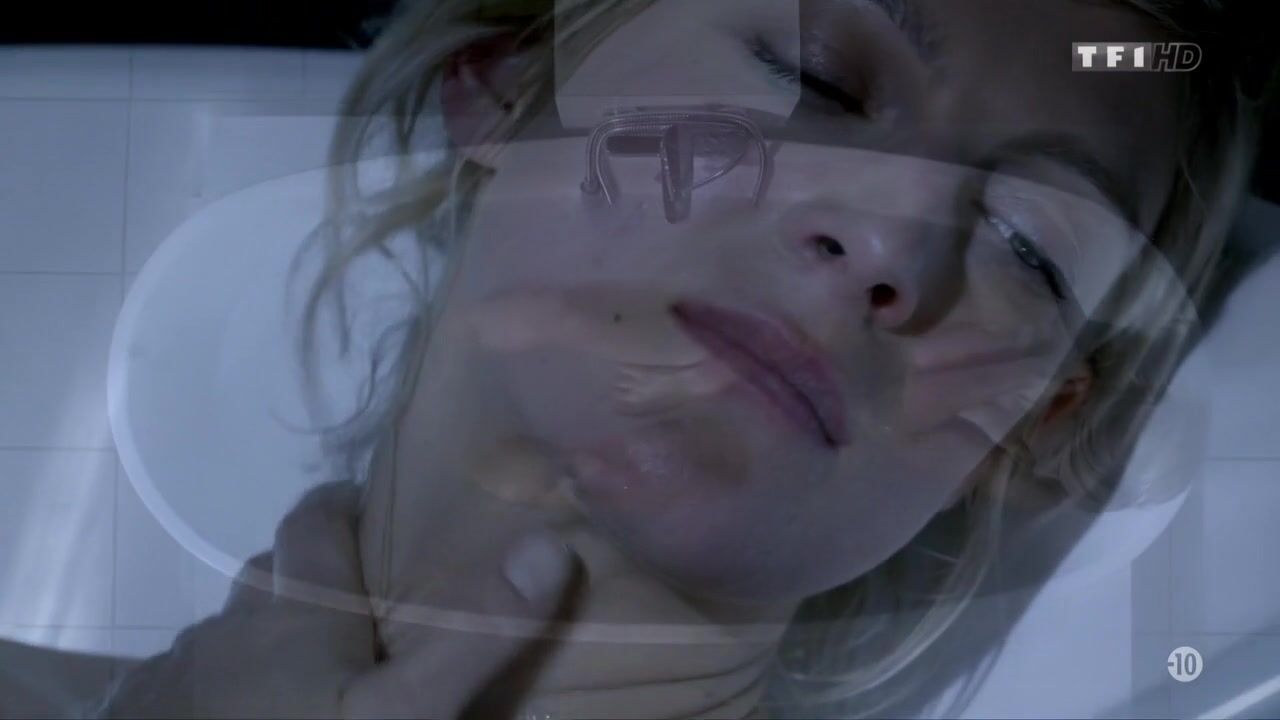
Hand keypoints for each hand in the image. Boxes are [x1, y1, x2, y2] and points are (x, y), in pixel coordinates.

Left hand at [98, 481, 580, 718]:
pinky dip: (222, 687)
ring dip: (266, 637)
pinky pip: (188, 684)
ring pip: (229, 634)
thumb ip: (473, 634)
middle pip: (268, 576)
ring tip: (311, 671)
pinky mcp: (145, 717)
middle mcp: (228, 626)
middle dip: (309, 575)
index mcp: (293, 609)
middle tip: (362, 606)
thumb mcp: (405, 710)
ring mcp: (178, 677)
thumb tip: (550, 543)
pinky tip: (245, 715)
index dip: (343, 504)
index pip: (313, 521)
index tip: (377, 507)